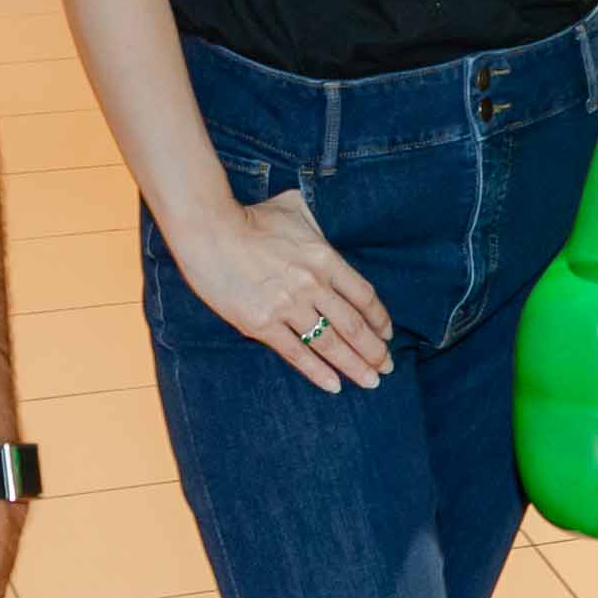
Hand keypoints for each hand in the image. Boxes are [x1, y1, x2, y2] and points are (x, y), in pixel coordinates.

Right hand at [166, 184, 392, 390]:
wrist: (210, 231)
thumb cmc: (252, 218)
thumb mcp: (296, 212)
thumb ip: (317, 228)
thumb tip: (326, 234)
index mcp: (324, 258)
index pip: (363, 296)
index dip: (379, 319)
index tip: (387, 334)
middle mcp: (312, 285)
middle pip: (353, 326)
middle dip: (374, 350)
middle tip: (387, 367)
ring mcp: (287, 307)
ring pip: (330, 344)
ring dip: (354, 366)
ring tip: (371, 381)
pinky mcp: (262, 324)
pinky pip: (297, 353)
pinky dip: (318, 372)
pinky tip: (334, 385)